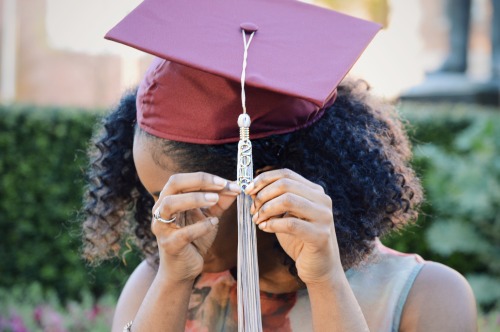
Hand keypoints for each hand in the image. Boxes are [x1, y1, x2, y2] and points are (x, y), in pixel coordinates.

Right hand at [152, 172, 239, 281]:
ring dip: (194, 198)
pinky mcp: (169, 245)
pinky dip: (201, 226)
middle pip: (174, 183)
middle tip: (222, 185)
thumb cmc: (194, 240)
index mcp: (170, 199)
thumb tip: (236, 186)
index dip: (205, 178)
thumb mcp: (209, 217)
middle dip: (199, 181)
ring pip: (170, 204)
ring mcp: (162, 227)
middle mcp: (161, 209)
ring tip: (215, 199)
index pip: (183, 179)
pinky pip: (183, 233)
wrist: (183, 270)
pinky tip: (214, 223)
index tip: (228, 182)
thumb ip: (220, 202)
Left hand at [245, 169, 341, 284]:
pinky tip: (264, 228)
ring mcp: (324, 217)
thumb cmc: (299, 240)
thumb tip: (251, 189)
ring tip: (257, 220)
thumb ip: (274, 201)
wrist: (319, 268)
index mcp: (315, 191)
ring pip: (288, 200)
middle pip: (286, 184)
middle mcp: (322, 200)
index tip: (248, 190)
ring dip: (266, 209)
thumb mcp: (286, 216)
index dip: (264, 179)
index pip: (286, 174)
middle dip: (263, 195)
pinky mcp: (320, 235)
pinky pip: (291, 224)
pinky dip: (272, 224)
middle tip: (252, 209)